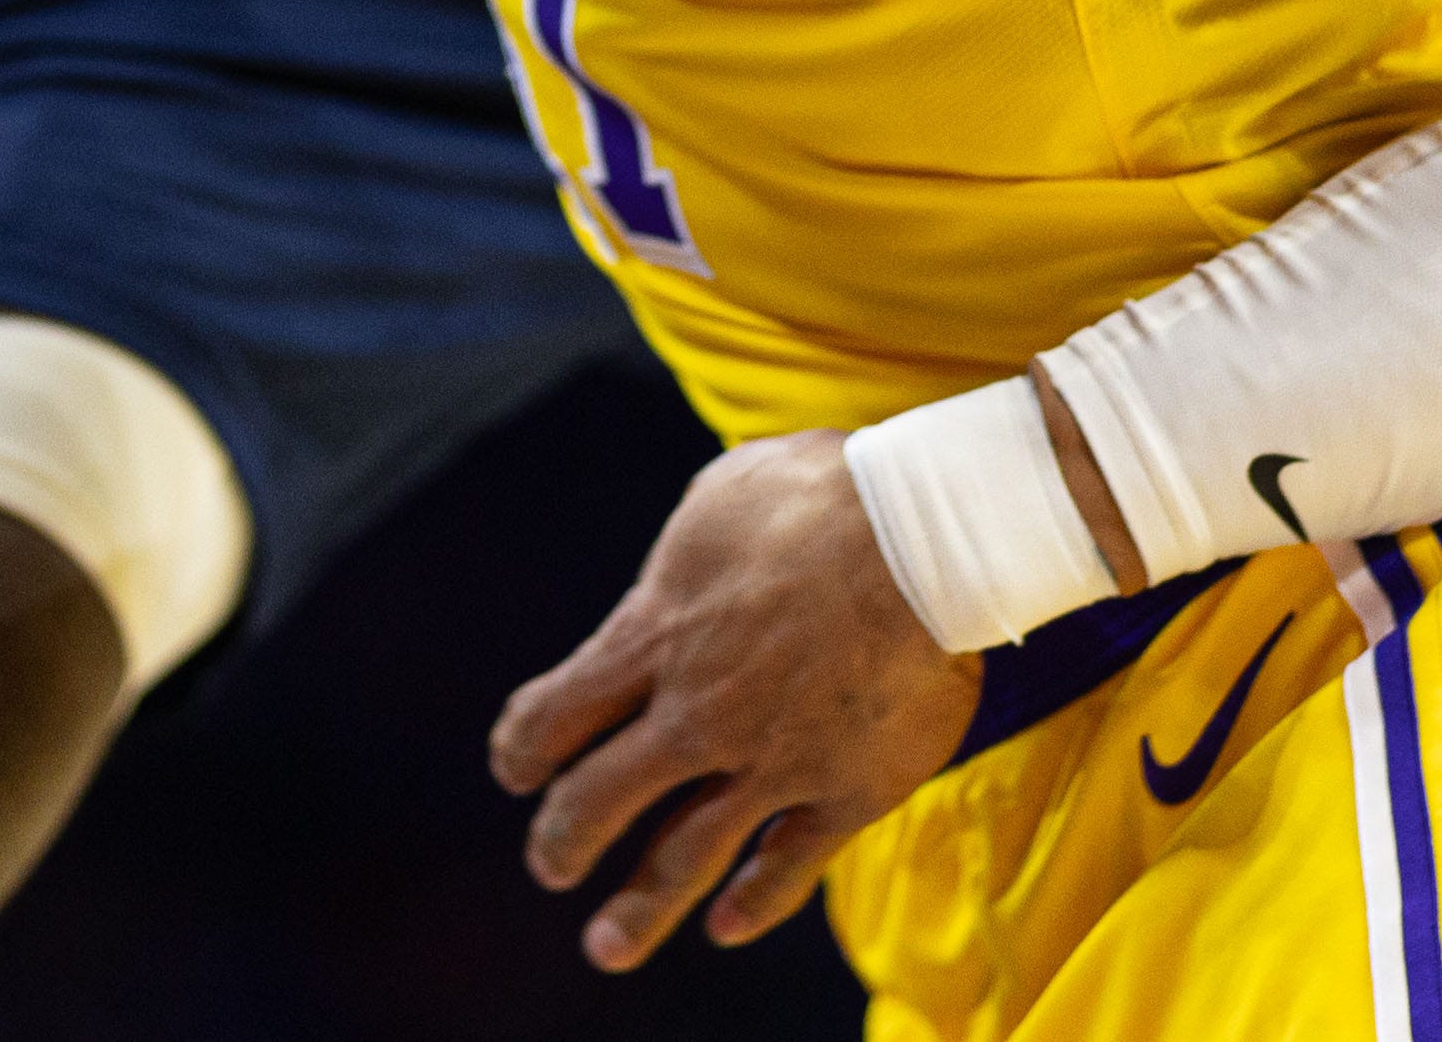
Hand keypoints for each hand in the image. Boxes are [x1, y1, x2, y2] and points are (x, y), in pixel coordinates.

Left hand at [488, 431, 977, 970]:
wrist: (926, 536)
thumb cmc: (818, 495)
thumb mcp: (718, 501)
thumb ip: (682, 565)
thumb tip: (667, 585)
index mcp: (656, 636)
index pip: (556, 715)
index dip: (524, 749)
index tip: (516, 770)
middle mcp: (698, 714)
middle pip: (600, 800)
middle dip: (564, 839)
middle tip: (550, 864)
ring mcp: (771, 761)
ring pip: (683, 857)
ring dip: (637, 908)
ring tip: (604, 947)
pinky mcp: (845, 791)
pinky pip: (789, 866)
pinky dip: (754, 903)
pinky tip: (726, 927)